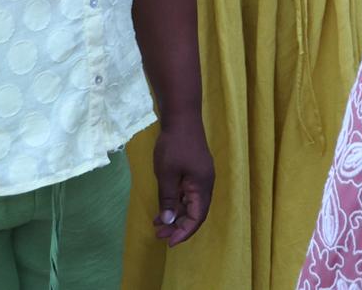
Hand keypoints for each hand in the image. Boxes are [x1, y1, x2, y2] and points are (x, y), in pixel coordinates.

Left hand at [150, 114, 215, 245]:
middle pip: (195, 212)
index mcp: (202, 186)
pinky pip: (186, 194)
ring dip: (175, 215)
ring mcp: (200, 177)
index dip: (184, 232)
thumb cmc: (174, 146)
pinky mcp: (193, 171)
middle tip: (159, 235)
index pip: (197, 217)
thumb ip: (168, 199)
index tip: (169, 242)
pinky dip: (175, 203)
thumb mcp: (167, 175)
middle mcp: (205, 184)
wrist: (182, 118)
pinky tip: (161, 208)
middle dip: (178, 226)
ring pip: (190, 204)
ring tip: (156, 225)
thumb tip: (168, 222)